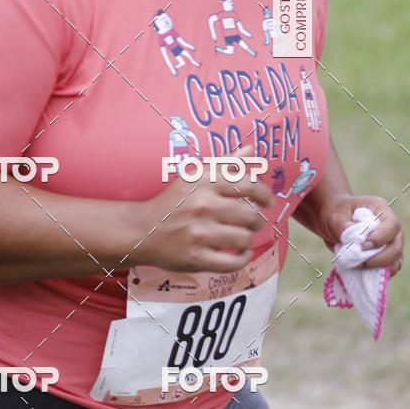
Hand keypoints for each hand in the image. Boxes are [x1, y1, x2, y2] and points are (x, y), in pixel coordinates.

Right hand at [138, 146, 273, 273]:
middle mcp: (203, 205)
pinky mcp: (197, 258)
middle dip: (255, 221)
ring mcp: (200, 234)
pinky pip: (234, 262)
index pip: (248, 185)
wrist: (144, 229)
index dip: (264, 194)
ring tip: (240, 237)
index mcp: (205, 182)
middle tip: (251, 223)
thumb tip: (251, 149)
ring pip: (244, 240)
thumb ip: (226, 163)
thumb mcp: (196, 176)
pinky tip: (238, 254)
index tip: (267, 202)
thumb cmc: (175, 201)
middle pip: (250, 216)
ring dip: (247, 240)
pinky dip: (242, 259)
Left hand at [317, 193, 403, 276]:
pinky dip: (377, 272)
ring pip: (395, 259)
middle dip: (381, 258)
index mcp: (380, 209)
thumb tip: (356, 243)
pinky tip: (361, 268)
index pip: (392, 224)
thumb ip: (344, 228)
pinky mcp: (384, 255)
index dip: (381, 238)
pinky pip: (388, 267)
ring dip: (379, 267)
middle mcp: (389, 226)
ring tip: (358, 265)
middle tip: (361, 262)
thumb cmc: (334, 213)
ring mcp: (389, 241)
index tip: (363, 246)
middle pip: (396, 245)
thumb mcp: (334, 217)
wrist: (331, 221)